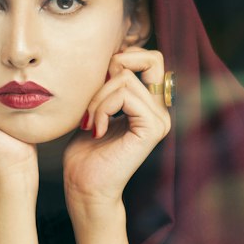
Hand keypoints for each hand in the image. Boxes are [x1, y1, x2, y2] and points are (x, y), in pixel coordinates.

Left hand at [63, 47, 171, 211]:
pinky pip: (126, 96)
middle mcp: (160, 111)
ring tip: (89, 122)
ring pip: (125, 79)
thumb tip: (111, 55)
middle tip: (91, 104)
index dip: (123, 58)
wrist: (84, 187)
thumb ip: (107, 84)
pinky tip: (96, 129)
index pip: (150, 58)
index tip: (98, 81)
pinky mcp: (152, 129)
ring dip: (97, 98)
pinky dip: (103, 108)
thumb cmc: (85, 152)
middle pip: (140, 62)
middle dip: (107, 75)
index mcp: (150, 105)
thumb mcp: (95, 108)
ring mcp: (160, 120)